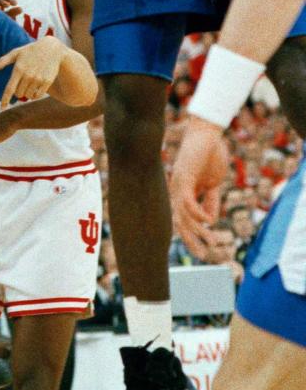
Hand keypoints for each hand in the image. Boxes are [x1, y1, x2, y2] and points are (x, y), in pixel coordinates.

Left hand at [0, 35, 64, 108]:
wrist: (51, 48)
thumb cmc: (30, 50)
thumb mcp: (16, 53)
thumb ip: (3, 61)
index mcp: (18, 69)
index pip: (10, 88)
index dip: (5, 99)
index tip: (2, 107)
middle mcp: (28, 75)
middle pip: (19, 94)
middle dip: (18, 91)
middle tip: (22, 83)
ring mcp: (38, 79)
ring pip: (28, 96)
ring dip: (27, 93)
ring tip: (29, 83)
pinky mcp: (47, 81)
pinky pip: (38, 95)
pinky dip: (35, 95)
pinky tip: (35, 88)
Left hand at [170, 117, 230, 256]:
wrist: (207, 133)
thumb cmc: (209, 154)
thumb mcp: (212, 183)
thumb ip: (210, 200)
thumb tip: (210, 220)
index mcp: (183, 192)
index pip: (182, 219)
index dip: (189, 235)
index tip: (200, 250)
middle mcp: (176, 191)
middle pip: (179, 221)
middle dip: (190, 240)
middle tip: (203, 256)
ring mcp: (178, 184)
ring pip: (184, 215)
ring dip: (199, 230)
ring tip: (213, 242)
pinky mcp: (183, 177)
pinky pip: (187, 201)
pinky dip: (197, 213)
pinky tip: (208, 221)